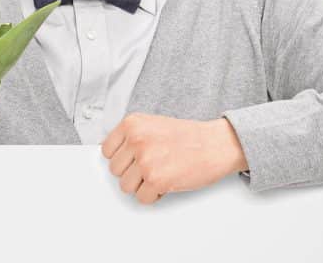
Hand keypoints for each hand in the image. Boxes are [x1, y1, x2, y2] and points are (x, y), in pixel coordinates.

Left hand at [100, 113, 245, 204]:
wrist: (216, 144)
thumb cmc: (188, 137)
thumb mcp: (153, 125)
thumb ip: (131, 137)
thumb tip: (112, 156)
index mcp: (132, 124)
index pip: (107, 151)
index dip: (123, 159)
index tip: (134, 159)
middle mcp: (136, 140)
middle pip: (115, 171)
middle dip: (133, 173)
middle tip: (153, 166)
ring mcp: (146, 161)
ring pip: (126, 186)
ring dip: (142, 185)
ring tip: (160, 173)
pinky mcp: (157, 180)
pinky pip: (142, 198)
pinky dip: (154, 195)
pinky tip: (167, 182)